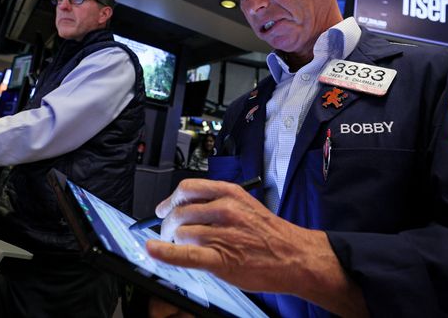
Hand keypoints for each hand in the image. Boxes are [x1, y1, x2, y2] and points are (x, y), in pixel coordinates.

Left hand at [145, 179, 367, 316]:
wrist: (294, 256)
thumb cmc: (271, 233)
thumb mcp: (245, 204)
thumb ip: (218, 203)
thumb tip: (188, 206)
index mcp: (230, 194)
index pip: (187, 189)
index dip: (170, 200)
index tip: (163, 209)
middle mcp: (224, 210)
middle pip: (180, 211)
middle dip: (168, 223)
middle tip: (168, 232)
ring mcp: (221, 235)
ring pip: (181, 233)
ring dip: (174, 241)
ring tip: (178, 246)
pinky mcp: (220, 259)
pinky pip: (185, 254)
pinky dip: (165, 253)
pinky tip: (153, 250)